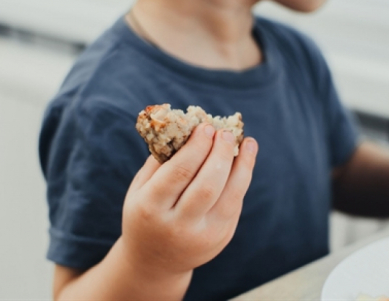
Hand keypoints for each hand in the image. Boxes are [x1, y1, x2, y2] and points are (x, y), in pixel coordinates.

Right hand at [121, 124, 257, 278]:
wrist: (154, 261)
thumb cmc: (145, 213)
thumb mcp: (140, 188)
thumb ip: (161, 161)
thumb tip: (188, 128)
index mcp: (150, 208)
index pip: (179, 173)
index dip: (197, 147)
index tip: (206, 127)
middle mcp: (177, 225)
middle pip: (207, 185)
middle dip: (220, 154)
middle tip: (225, 132)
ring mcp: (203, 236)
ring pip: (230, 196)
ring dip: (243, 165)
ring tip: (248, 142)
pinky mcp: (221, 238)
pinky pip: (235, 203)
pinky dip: (242, 178)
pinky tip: (244, 161)